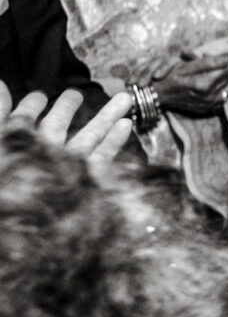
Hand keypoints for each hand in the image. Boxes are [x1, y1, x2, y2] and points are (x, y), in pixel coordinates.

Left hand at [1, 84, 135, 168]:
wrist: (22, 224)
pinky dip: (115, 141)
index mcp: (19, 146)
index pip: (24, 122)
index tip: (40, 96)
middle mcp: (43, 156)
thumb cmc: (6, 180)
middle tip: (77, 93)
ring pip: (88, 137)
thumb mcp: (0, 140)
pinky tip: (126, 125)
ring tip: (124, 99)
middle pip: (58, 126)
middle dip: (69, 108)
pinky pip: (102, 157)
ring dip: (106, 117)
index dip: (31, 107)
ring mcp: (66, 168)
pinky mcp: (87, 180)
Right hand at [148, 52, 227, 116]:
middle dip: (221, 68)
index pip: (225, 68)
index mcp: (203, 85)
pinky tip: (213, 85)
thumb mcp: (185, 67)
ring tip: (213, 74)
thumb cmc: (170, 78)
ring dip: (225, 79)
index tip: (207, 56)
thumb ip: (207, 62)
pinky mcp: (209, 109)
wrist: (159, 96)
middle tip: (208, 63)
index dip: (218, 59)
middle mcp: (209, 97)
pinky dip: (222, 90)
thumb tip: (226, 59)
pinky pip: (225, 98)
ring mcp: (210, 104)